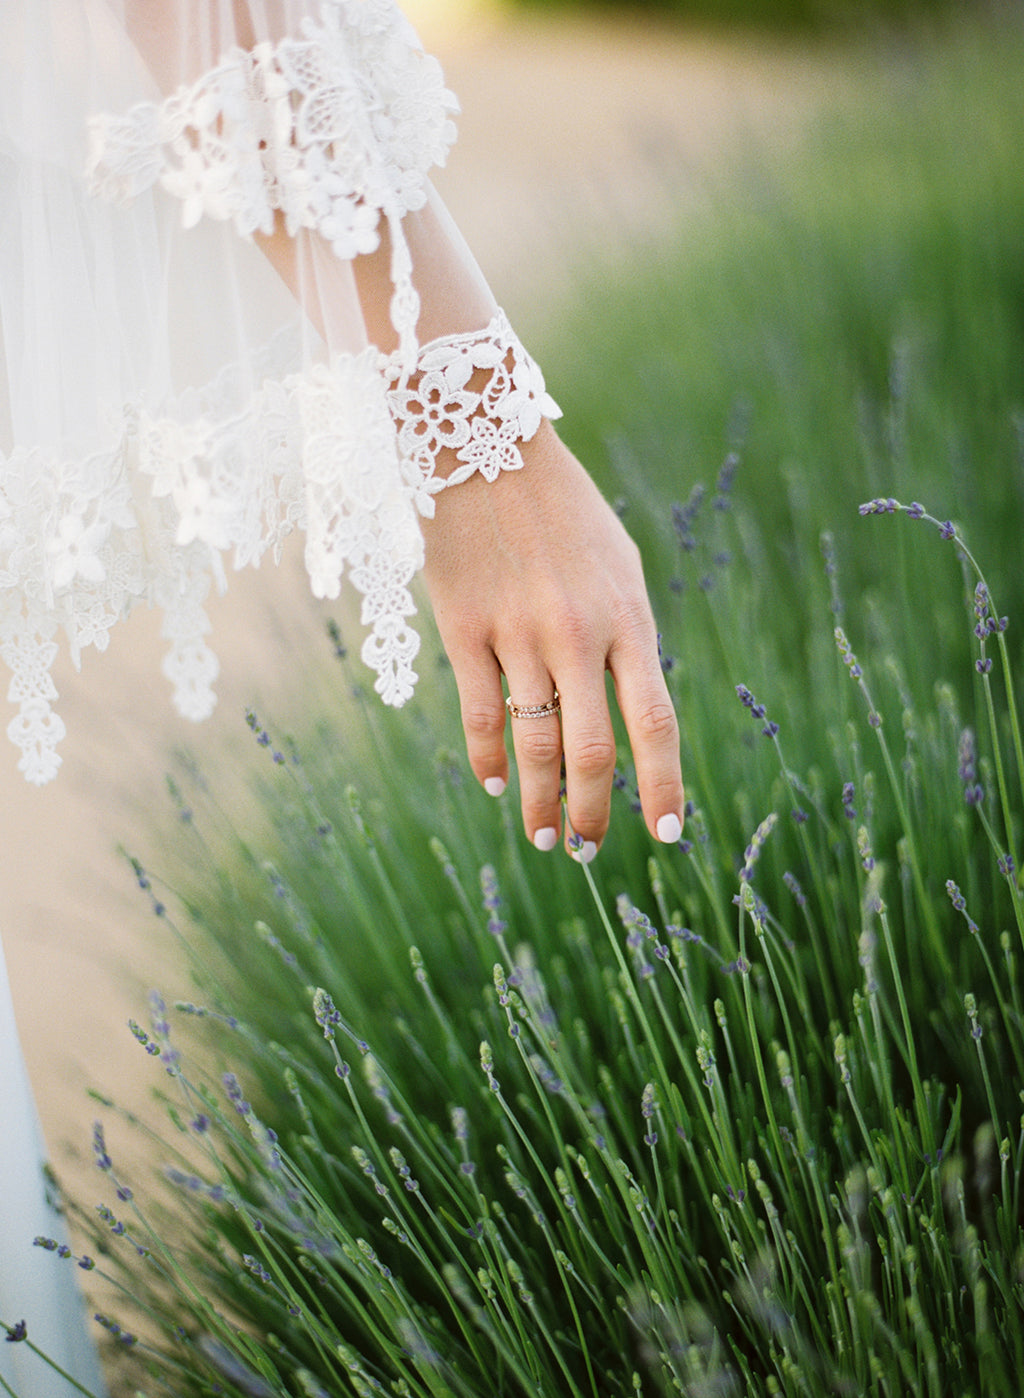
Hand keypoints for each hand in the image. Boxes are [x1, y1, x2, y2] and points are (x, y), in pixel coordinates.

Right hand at [420, 422, 684, 857]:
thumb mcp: (618, 564)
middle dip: (593, 810)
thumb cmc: (562, 509)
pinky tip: (497, 784)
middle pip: (593, 750)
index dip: (664, 786)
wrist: (484, 446)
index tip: (667, 834)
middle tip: (585, 847)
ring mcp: (518, 635)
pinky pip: (480, 714)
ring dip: (541, 802)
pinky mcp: (464, 630)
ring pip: (535, 744)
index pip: (655, 722)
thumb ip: (628, 635)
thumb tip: (630, 706)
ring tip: (543, 837)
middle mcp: (578, 634)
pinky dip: (489, 759)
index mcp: (628, 617)